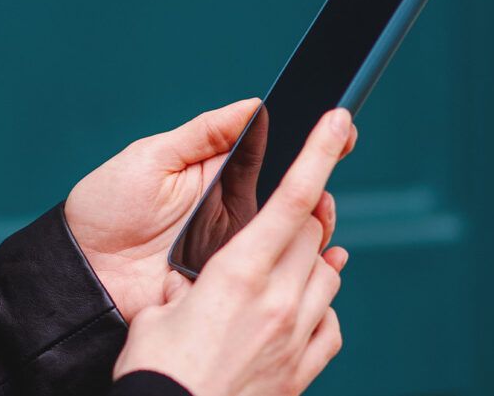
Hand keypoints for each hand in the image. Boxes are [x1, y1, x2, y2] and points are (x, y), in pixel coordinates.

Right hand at [112, 109, 354, 395]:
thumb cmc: (156, 371)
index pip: (293, 200)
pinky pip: (330, 325)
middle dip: (308, 212)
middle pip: (313, 234)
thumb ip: (192, 279)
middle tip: (299, 201)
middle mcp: (279, 301)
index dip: (319, 154)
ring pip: (328, 276)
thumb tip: (204, 276)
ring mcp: (297, 337)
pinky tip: (305, 307)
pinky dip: (321, 307)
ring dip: (315, 259)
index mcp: (239, 274)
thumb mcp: (161, 308)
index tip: (337, 122)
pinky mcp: (303, 370)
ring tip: (296, 256)